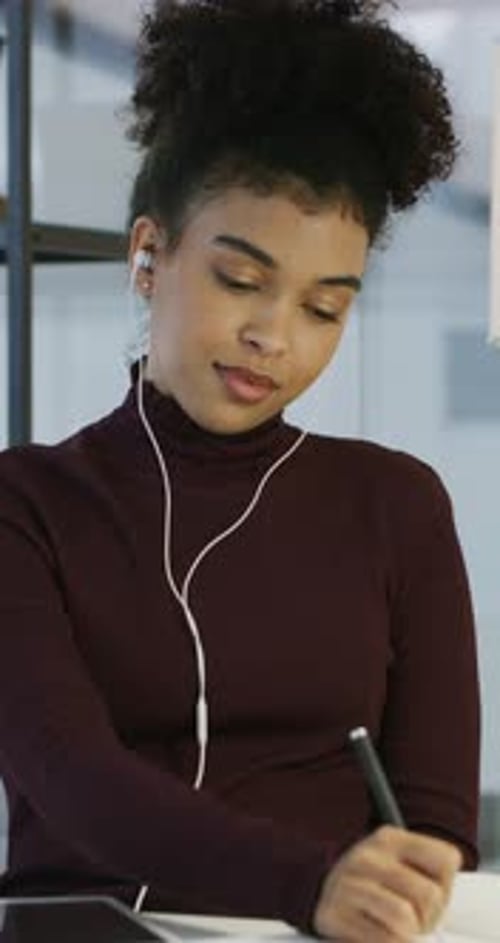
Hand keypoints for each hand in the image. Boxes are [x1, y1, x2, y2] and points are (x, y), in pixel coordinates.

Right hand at [313, 826, 461, 941]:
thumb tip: (439, 915)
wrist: (325, 893)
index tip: (429, 892)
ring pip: (406, 918)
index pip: (448, 859)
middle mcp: (367, 856)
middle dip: (429, 919)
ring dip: (409, 935)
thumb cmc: (377, 885)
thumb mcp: (403, 864)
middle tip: (414, 921)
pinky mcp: (332, 914)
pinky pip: (385, 941)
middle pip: (430, 895)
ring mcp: (348, 884)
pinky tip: (378, 934)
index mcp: (390, 838)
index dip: (447, 885)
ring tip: (398, 930)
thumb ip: (431, 877)